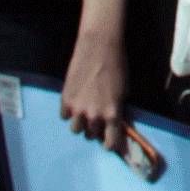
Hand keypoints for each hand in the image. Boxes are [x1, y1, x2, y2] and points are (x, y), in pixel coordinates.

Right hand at [60, 30, 128, 151]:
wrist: (99, 46)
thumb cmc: (117, 65)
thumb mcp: (124, 90)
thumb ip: (119, 108)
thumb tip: (116, 122)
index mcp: (113, 113)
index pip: (111, 141)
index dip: (111, 145)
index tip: (110, 144)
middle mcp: (94, 115)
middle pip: (92, 136)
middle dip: (95, 130)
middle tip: (97, 119)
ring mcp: (78, 109)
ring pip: (76, 130)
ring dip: (81, 123)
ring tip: (84, 112)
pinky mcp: (65, 100)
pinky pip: (65, 116)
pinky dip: (69, 112)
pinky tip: (74, 101)